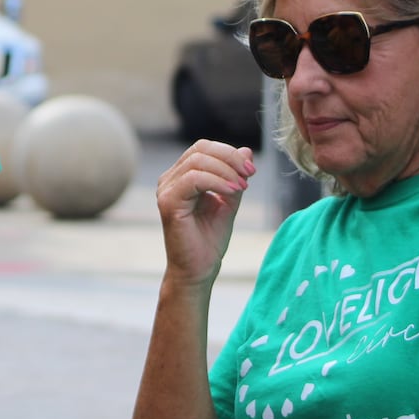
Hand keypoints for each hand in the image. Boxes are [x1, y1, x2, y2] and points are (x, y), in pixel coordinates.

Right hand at [155, 140, 255, 287]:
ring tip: (242, 186)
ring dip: (226, 171)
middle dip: (230, 159)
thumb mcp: (229, 201)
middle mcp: (170, 180)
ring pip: (197, 162)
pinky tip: (232, 192)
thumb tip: (246, 151)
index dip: (229, 153)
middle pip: (200, 150)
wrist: (199, 269)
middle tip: (250, 175)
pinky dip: (216, 181)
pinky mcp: (168, 202)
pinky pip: (193, 179)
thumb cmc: (210, 239)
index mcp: (181, 177)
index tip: (252, 170)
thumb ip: (235, 177)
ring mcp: (166, 190)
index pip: (203, 148)